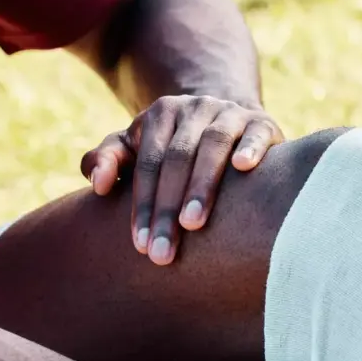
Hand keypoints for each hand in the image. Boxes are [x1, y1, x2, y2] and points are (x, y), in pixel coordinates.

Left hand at [81, 95, 283, 264]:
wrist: (227, 125)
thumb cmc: (174, 149)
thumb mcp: (137, 149)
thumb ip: (108, 160)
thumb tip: (99, 185)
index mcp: (161, 114)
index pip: (148, 163)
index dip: (142, 204)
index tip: (141, 246)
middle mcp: (195, 108)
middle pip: (177, 158)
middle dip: (168, 207)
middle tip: (163, 252)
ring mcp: (230, 113)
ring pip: (213, 145)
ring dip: (202, 184)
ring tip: (194, 223)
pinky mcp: (262, 122)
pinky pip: (256, 133)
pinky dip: (250, 147)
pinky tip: (243, 168)